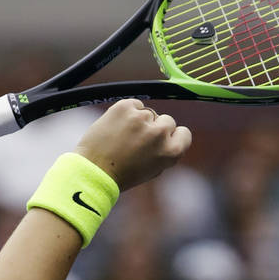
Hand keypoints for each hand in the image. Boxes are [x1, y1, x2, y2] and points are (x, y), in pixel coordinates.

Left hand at [75, 99, 191, 191]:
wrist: (94, 170)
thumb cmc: (123, 174)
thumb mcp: (153, 169)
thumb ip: (164, 151)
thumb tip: (169, 133)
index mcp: (171, 151)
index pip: (184, 133)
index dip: (172, 137)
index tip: (161, 141)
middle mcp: (159, 133)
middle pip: (167, 121)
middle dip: (155, 128)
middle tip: (137, 142)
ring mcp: (142, 118)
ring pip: (148, 113)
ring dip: (138, 122)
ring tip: (122, 138)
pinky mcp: (126, 107)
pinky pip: (134, 105)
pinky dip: (127, 113)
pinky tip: (116, 128)